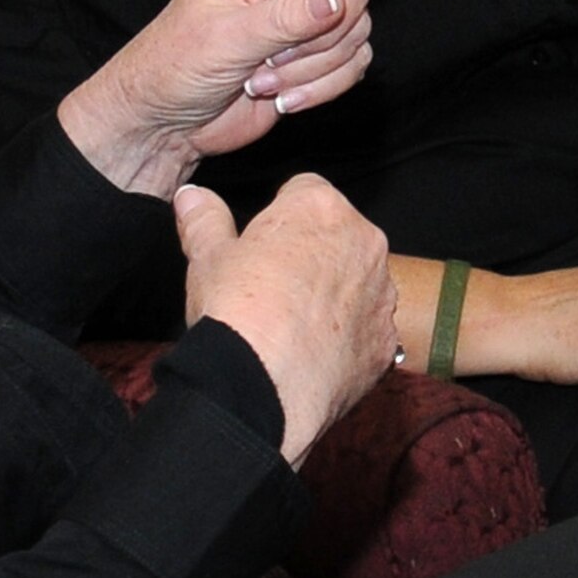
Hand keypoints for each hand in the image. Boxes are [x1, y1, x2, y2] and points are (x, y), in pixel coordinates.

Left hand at [57, 0, 428, 196]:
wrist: (168, 119)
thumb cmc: (175, 62)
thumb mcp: (223, 37)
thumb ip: (285, 16)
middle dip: (323, 28)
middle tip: (267, 57)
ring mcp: (312, 8)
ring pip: (361, 25)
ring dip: (314, 66)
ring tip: (261, 78)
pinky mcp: (324, 49)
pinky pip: (359, 60)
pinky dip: (324, 86)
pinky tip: (279, 96)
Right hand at [176, 177, 397, 465]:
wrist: (264, 387)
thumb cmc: (235, 309)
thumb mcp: (207, 256)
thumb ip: (204, 217)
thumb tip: (191, 194)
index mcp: (321, 208)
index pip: (304, 190)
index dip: (278, 216)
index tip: (259, 244)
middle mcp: (365, 244)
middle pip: (337, 234)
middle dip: (312, 251)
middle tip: (272, 282)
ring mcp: (382, 297)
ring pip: (357, 281)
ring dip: (334, 292)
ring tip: (292, 322)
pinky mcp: (387, 344)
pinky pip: (366, 329)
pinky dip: (345, 337)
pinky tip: (312, 352)